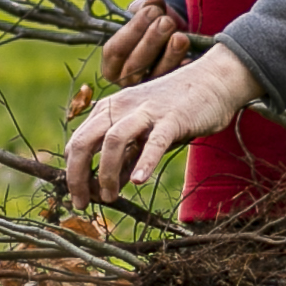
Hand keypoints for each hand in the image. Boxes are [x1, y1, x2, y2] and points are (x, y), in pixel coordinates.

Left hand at [64, 45, 259, 205]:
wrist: (212, 81)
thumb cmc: (175, 110)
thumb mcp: (143, 133)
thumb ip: (126, 156)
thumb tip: (109, 186)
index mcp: (109, 109)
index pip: (78, 142)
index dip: (73, 172)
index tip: (80, 196)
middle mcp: (121, 107)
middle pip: (85, 141)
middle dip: (77, 176)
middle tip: (82, 203)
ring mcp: (146, 111)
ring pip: (113, 140)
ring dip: (106, 173)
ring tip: (109, 198)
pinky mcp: (173, 118)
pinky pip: (154, 142)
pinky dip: (144, 162)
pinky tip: (137, 182)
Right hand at [101, 0, 191, 85]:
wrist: (171, 35)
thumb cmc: (150, 24)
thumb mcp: (144, 12)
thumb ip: (144, 6)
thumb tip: (154, 2)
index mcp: (111, 63)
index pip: (115, 50)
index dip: (133, 30)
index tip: (152, 10)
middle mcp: (126, 80)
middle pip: (135, 66)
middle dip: (151, 41)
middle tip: (167, 21)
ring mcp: (149, 89)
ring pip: (157, 76)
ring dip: (170, 55)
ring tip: (180, 37)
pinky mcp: (170, 93)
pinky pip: (177, 85)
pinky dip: (184, 71)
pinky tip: (190, 60)